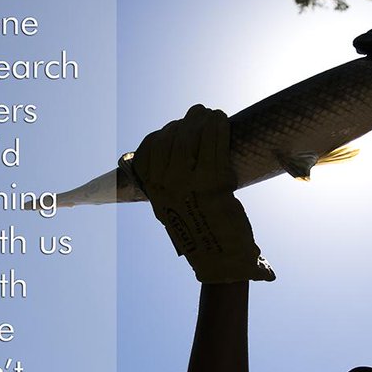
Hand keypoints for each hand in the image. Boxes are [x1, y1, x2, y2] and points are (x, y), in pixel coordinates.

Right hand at [124, 105, 274, 282]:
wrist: (222, 257)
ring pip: (192, 137)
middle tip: (197, 114)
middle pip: (171, 138)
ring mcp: (189, 181)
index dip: (163, 134)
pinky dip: (218, 127)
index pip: (149, 150)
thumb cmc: (201, 234)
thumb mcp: (172, 210)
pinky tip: (221, 121)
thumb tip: (162, 158)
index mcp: (155, 191)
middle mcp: (167, 185)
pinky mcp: (214, 180)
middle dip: (185, 123)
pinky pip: (214, 143)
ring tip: (210, 115)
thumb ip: (166, 186)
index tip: (174, 128)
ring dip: (202, 121)